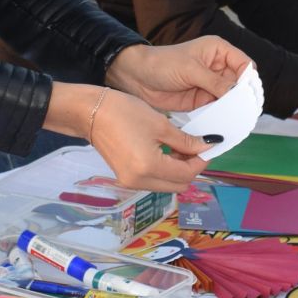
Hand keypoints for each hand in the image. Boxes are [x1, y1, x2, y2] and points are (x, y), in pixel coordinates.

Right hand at [46, 84, 212, 192]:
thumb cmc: (124, 112)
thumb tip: (208, 146)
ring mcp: (131, 182)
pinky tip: (166, 151)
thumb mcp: (160, 124)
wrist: (89, 113)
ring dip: (178, 170)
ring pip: (167, 185)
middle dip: (191, 168)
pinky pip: (154, 181)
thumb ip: (186, 140)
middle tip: (195, 146)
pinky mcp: (126, 178)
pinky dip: (165, 170)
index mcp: (149, 168)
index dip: (201, 160)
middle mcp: (140, 181)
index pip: (187, 173)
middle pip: (178, 184)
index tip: (208, 145)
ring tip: (181, 147)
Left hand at [105, 38, 250, 112]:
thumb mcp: (191, 70)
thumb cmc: (162, 63)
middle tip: (249, 113)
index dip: (250, 80)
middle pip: (240, 84)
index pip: (244, 64)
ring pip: (230, 99)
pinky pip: (217, 109)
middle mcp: (217, 67)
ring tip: (240, 122)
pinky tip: (225, 125)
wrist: (136, 77)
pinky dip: (221, 117)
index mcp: (218, 51)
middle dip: (244, 97)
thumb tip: (237, 94)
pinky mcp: (201, 100)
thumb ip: (215, 82)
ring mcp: (210, 85)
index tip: (252, 96)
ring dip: (234, 109)